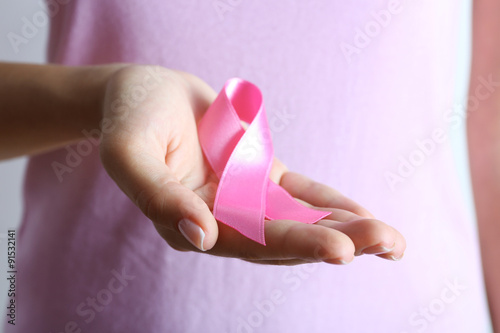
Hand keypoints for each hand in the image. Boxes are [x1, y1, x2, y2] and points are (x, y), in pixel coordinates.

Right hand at [99, 65, 405, 264]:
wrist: (145, 94)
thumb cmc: (130, 118)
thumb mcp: (130, 152)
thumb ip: (158, 196)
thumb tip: (201, 236)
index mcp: (189, 223)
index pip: (248, 242)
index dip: (293, 245)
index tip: (340, 249)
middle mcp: (221, 221)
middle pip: (282, 240)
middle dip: (334, 242)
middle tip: (386, 244)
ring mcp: (243, 200)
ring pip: (297, 222)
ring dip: (343, 230)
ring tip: (391, 241)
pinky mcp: (258, 177)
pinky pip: (298, 196)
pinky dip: (329, 205)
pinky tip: (363, 214)